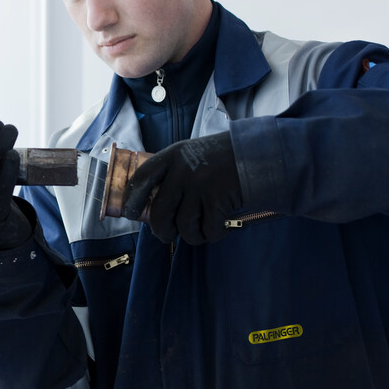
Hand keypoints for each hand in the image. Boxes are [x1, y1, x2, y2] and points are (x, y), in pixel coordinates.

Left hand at [121, 131, 241, 244]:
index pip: (142, 178)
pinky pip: (208, 230)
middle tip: (167, 235)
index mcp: (172, 155)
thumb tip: (154, 206)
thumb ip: (172, 174)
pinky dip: (212, 235)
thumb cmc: (222, 158)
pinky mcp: (218, 199)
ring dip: (191, 236)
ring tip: (199, 231)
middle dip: (162, 231)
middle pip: (161, 212)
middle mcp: (182, 170)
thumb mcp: (191, 156)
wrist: (258, 153)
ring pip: (184, 226)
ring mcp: (200, 185)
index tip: (130, 214)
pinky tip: (218, 228)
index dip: (132, 198)